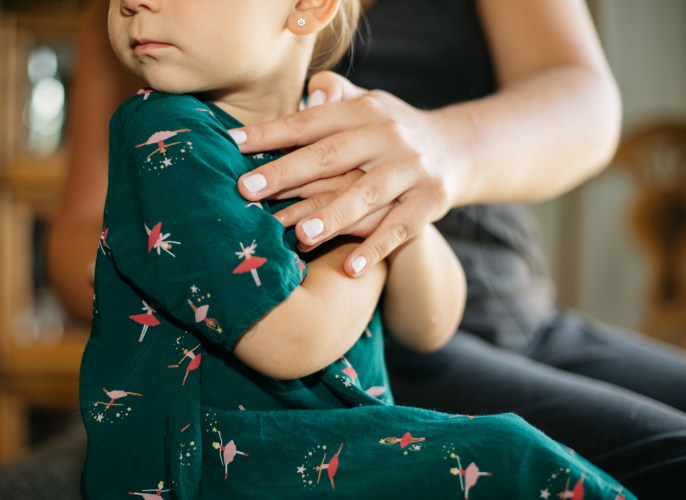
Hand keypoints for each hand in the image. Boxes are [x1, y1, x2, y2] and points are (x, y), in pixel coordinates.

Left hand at [233, 71, 457, 276]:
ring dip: (332, 215)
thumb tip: (312, 89)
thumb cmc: (392, 131)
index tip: (232, 145)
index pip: (309, 123)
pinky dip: (376, 248)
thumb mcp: (368, 105)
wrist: (458, 148)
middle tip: (246, 190)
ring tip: (299, 234)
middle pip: (330, 156)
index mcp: (364, 110)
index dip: (270, 134)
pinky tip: (350, 269)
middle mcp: (388, 135)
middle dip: (286, 173)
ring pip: (366, 194)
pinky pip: (400, 228)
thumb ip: (336, 97)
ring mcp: (412, 168)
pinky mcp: (432, 200)